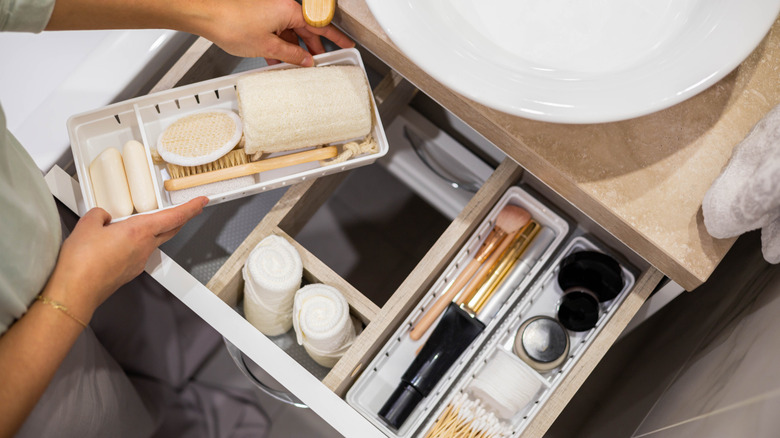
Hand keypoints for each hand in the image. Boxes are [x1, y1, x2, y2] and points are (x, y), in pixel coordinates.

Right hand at [41, 197, 207, 321]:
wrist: (75, 292)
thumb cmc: (82, 264)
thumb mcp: (87, 225)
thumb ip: (99, 215)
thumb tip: (102, 216)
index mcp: (139, 231)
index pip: (175, 217)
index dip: (191, 208)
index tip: (201, 201)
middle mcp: (144, 247)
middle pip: (170, 230)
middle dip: (180, 218)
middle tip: (186, 209)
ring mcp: (138, 262)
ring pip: (153, 241)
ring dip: (153, 231)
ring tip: (137, 222)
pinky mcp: (129, 272)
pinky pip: (138, 253)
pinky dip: (135, 244)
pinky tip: (118, 242)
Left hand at [195, 0, 353, 65]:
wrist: (206, 15)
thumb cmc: (232, 23)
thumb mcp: (268, 47)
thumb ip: (291, 55)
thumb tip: (305, 60)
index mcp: (290, 11)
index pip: (320, 26)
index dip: (336, 37)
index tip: (347, 44)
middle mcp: (282, 8)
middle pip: (306, 30)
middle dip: (312, 48)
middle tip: (318, 64)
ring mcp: (270, 12)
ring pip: (290, 34)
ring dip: (293, 50)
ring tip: (294, 68)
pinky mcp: (260, 17)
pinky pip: (277, 33)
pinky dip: (279, 47)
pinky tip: (276, 61)